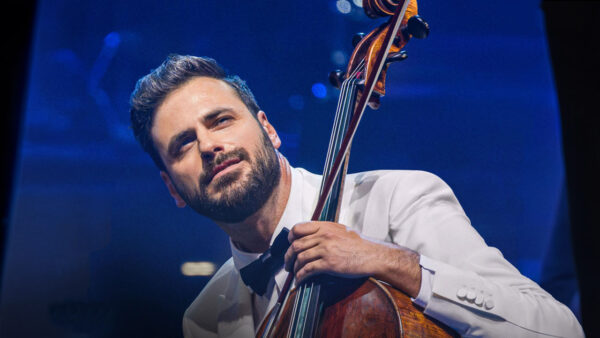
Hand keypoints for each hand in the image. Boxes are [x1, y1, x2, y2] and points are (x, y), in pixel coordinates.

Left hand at [283, 221, 421, 296]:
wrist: (373, 255)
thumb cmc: (360, 245)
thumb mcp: (341, 231)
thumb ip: (326, 231)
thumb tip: (313, 237)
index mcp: (325, 226)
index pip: (298, 228)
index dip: (290, 238)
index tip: (289, 245)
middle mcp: (323, 236)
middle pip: (296, 245)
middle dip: (288, 257)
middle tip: (287, 264)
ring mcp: (326, 249)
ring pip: (300, 258)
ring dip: (294, 268)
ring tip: (294, 274)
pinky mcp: (329, 263)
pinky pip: (308, 270)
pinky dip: (301, 277)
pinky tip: (300, 281)